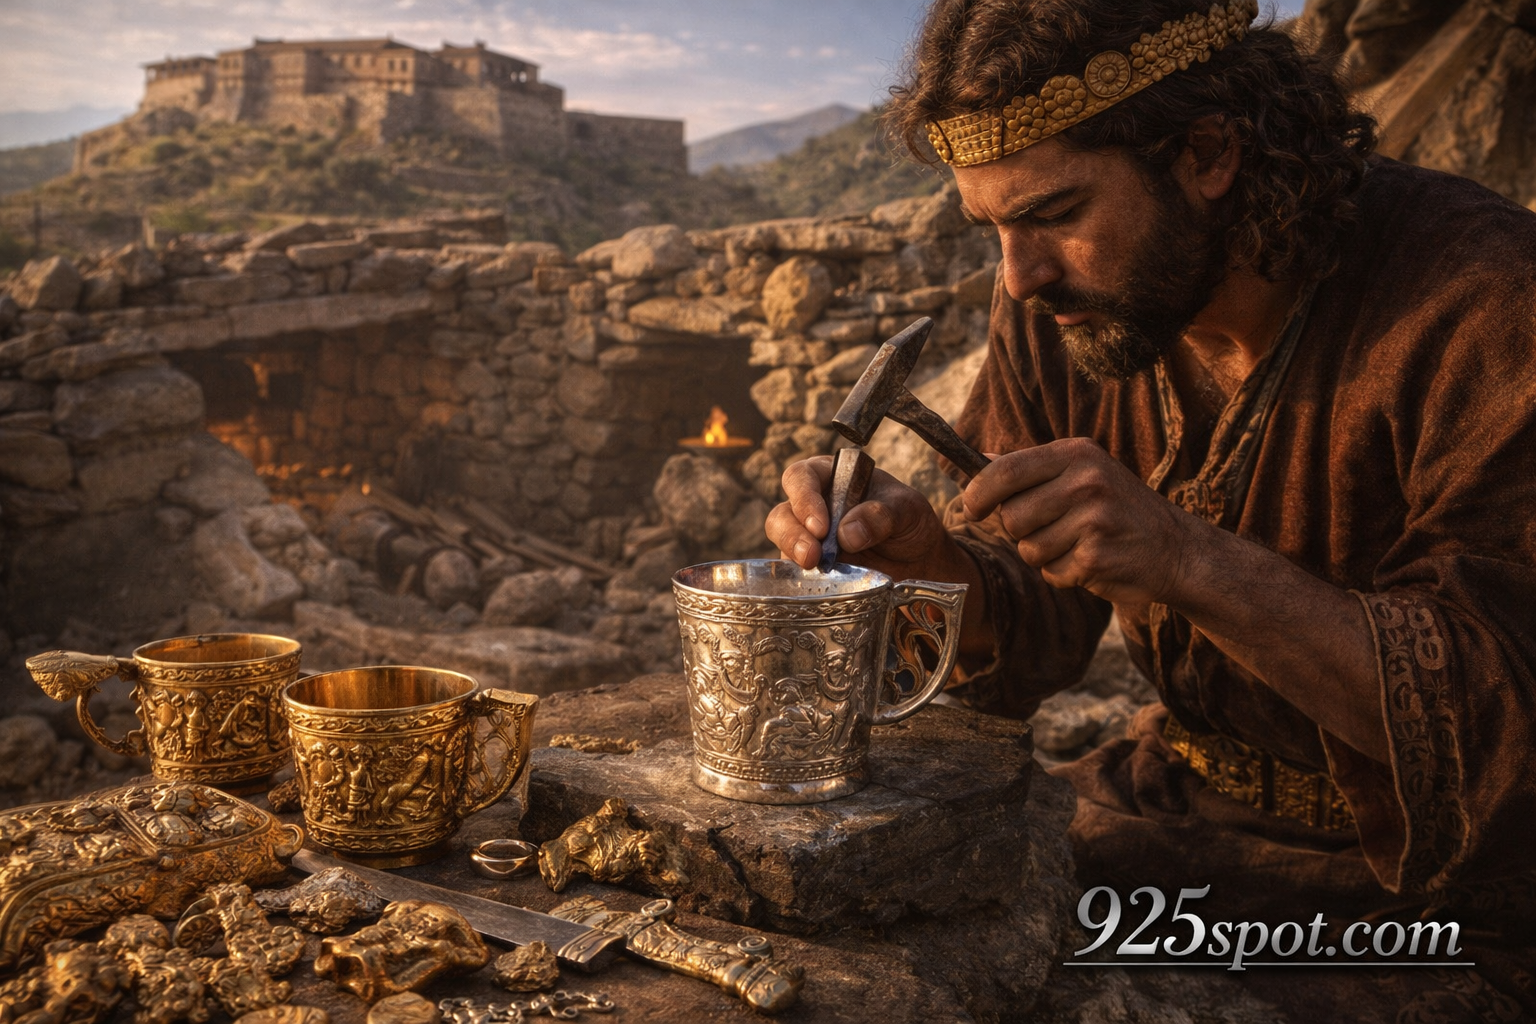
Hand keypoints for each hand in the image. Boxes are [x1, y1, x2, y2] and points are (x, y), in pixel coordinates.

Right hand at [765, 456, 954, 576]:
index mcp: (832, 477)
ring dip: (794, 554)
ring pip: (783, 543)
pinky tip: (821, 584)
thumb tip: (847, 532)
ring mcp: (809, 539)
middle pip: (783, 513)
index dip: (804, 499)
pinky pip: (796, 573)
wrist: (920, 561)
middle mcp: (814, 506)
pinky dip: (804, 579)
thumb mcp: (907, 510)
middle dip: (792, 533)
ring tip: (814, 566)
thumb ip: (881, 514)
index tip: (821, 526)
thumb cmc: (910, 523)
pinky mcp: (812, 568)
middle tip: (813, 554)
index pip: (802, 477)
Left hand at [963, 437, 1206, 606]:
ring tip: (1077, 543)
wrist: (1176, 549)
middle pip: (1011, 516)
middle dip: (1021, 530)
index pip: (1005, 471)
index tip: (971, 508)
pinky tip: (1090, 561)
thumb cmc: (1117, 509)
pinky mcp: (1097, 557)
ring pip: (1028, 549)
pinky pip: (1051, 573)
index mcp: (1077, 454)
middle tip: (1053, 527)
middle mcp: (1086, 481)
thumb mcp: (1081, 473)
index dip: (978, 493)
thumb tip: (978, 460)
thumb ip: (1030, 469)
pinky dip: (1064, 574)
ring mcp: (1094, 520)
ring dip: (1044, 555)